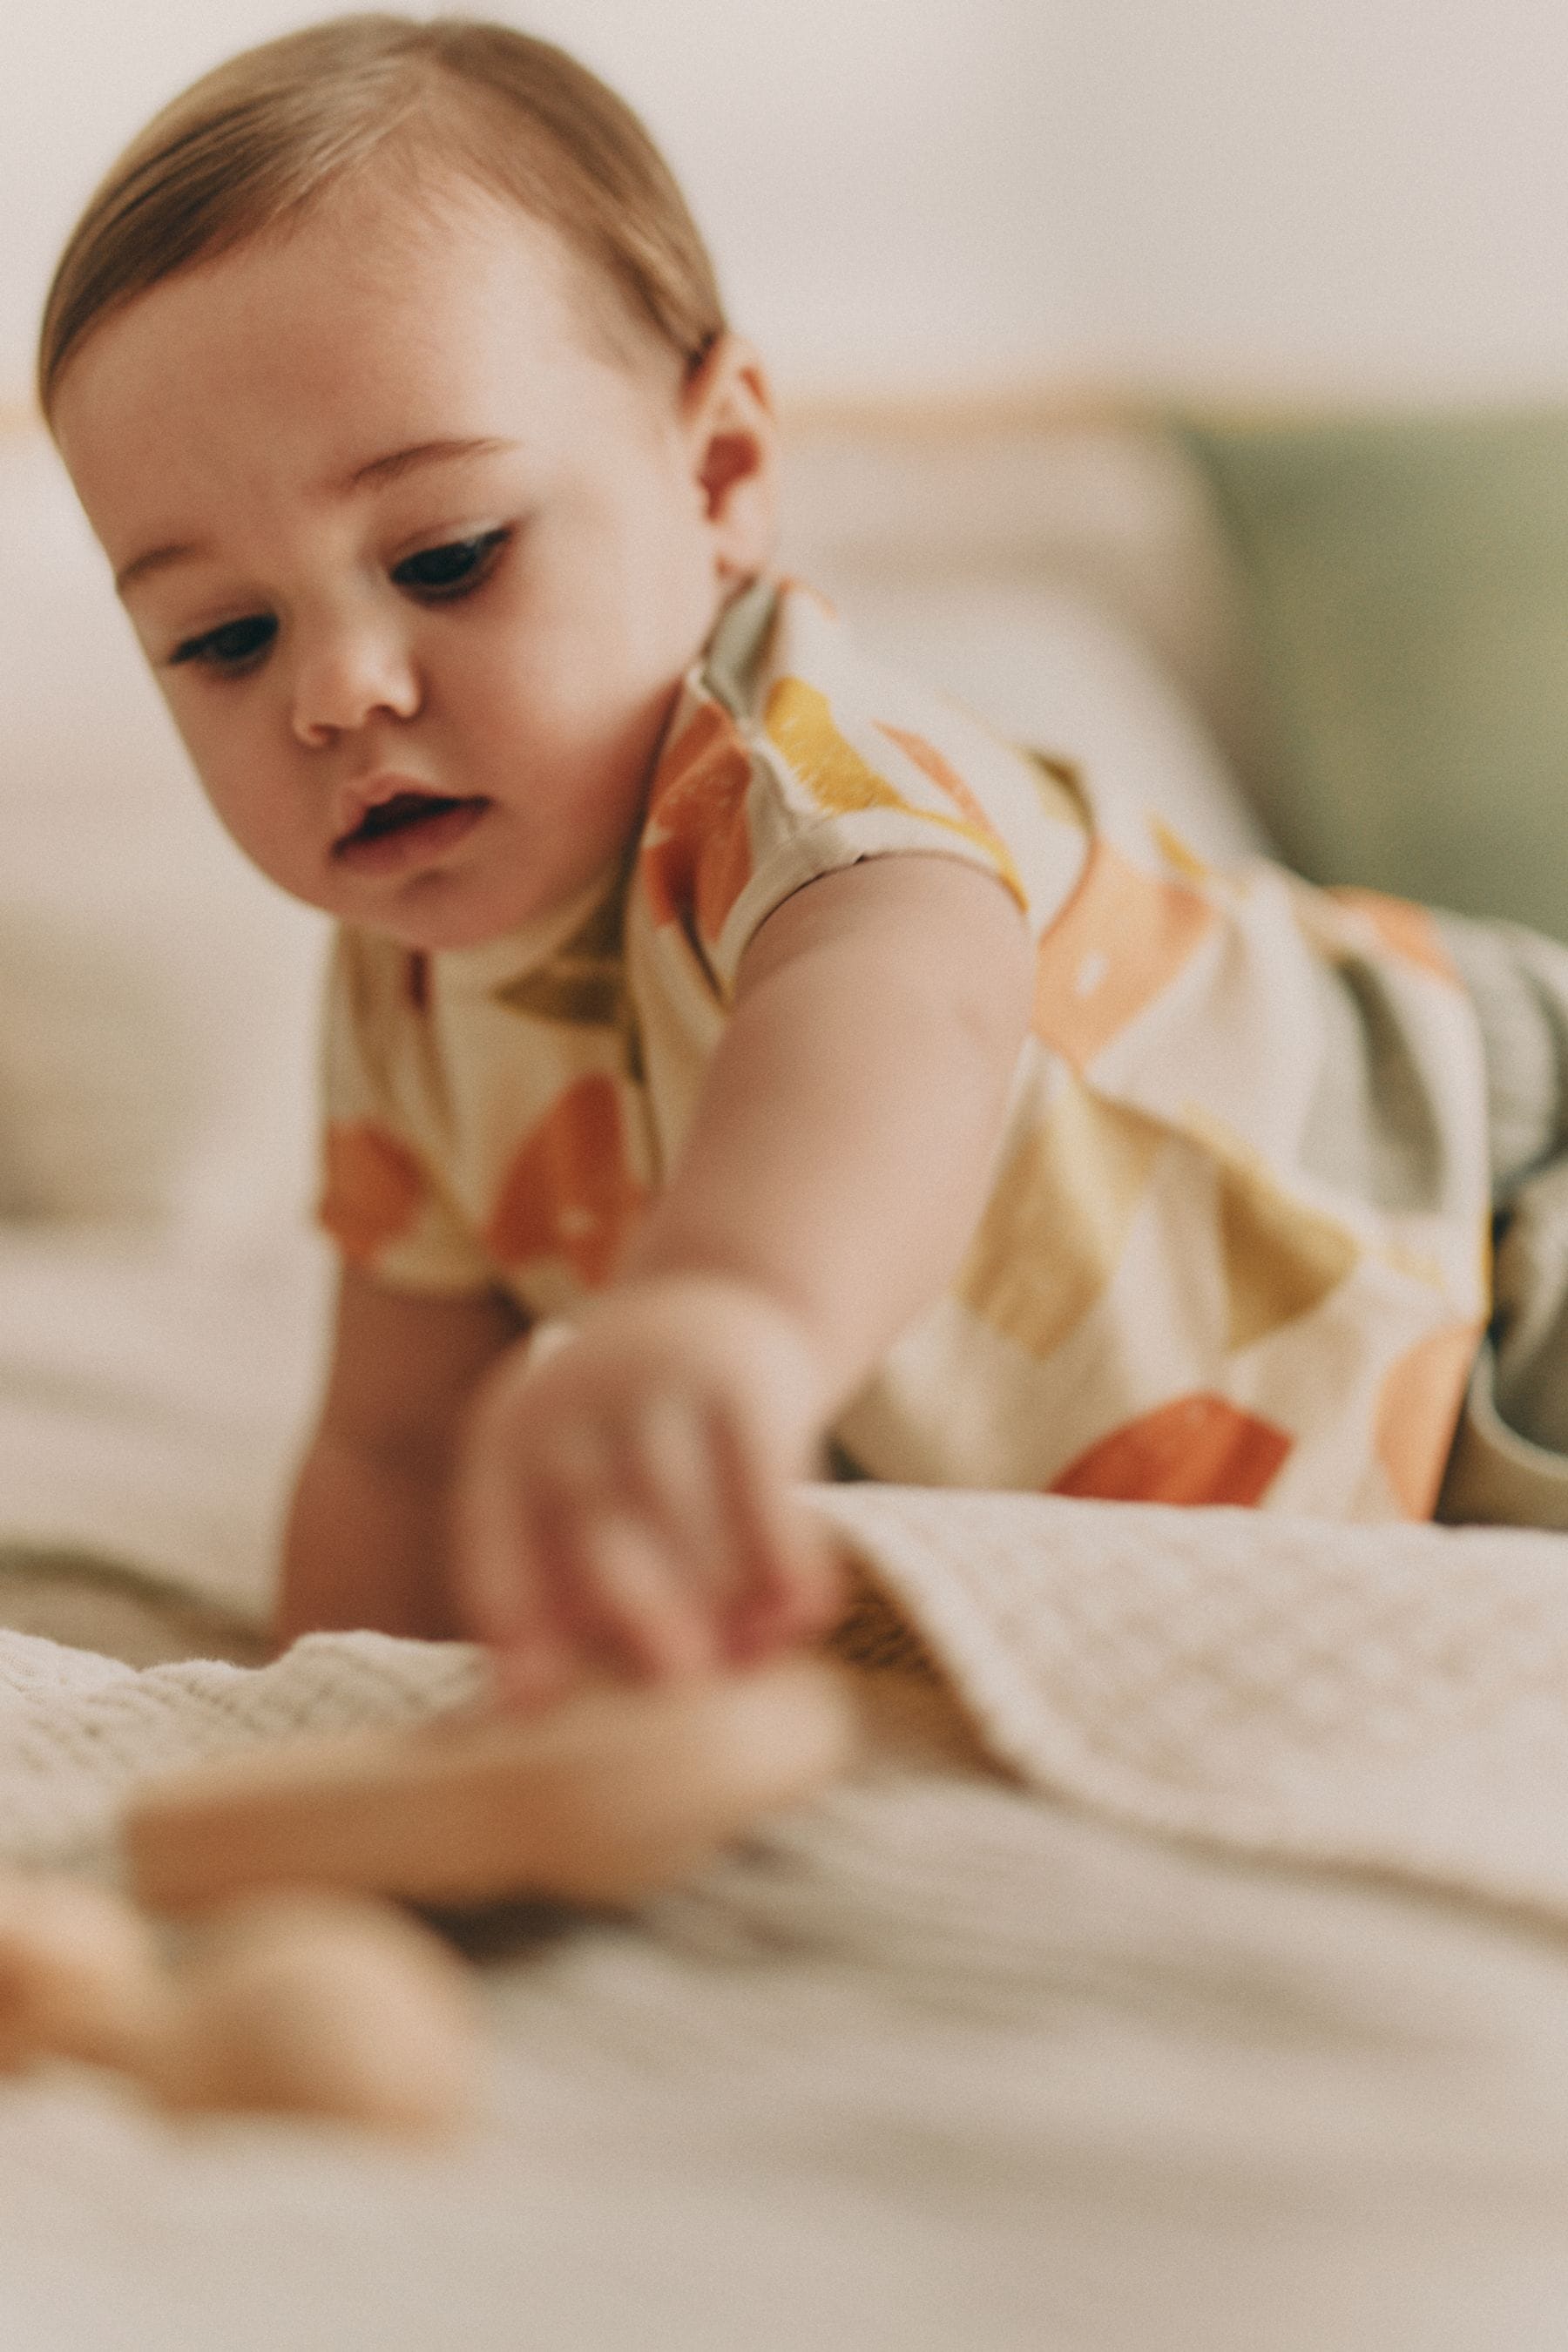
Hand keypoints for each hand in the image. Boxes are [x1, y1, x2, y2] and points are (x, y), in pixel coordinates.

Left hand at [452, 1275, 843, 1706]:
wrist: (716, 1301)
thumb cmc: (632, 1440)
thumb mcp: (568, 1476)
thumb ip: (558, 1574)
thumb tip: (542, 1721)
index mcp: (503, 1446)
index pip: (492, 1545)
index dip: (513, 1630)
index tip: (534, 1711)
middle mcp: (565, 1407)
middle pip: (594, 1525)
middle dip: (637, 1611)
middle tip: (679, 1685)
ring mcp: (653, 1382)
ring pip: (683, 1512)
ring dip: (723, 1597)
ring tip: (752, 1663)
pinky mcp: (739, 1380)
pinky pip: (763, 1483)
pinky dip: (786, 1558)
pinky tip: (804, 1617)